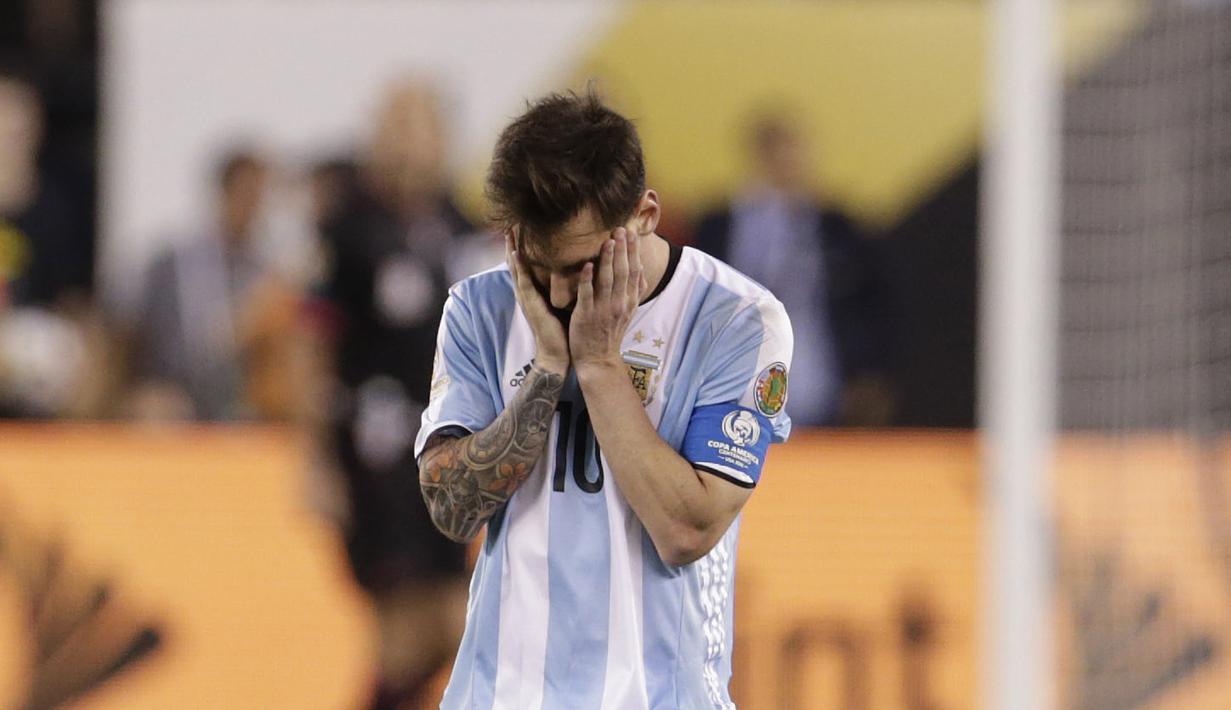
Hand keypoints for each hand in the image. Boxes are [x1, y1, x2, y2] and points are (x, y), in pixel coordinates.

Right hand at [507, 234, 568, 374]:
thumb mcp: (563, 302)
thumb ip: (564, 286)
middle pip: (516, 263)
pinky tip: (516, 254)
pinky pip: (523, 283)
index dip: (523, 247)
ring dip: (511, 250)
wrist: (558, 353)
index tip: (523, 229)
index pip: (526, 265)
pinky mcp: (531, 305)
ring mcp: (527, 298)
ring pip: (516, 269)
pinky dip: (519, 268)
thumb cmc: (563, 329)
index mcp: (535, 292)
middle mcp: (527, 293)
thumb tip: (578, 268)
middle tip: (510, 224)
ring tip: (508, 233)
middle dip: (513, 244)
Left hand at [569, 228, 646, 370]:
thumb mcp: (628, 313)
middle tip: (620, 229)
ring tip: (608, 241)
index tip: (631, 233)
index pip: (634, 272)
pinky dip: (588, 280)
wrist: (598, 359)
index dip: (633, 252)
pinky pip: (587, 295)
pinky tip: (587, 265)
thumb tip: (642, 273)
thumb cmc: (610, 333)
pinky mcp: (585, 316)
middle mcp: (619, 304)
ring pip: (607, 280)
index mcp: (629, 301)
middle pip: (623, 272)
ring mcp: (602, 310)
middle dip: (623, 249)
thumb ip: (634, 292)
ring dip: (608, 259)